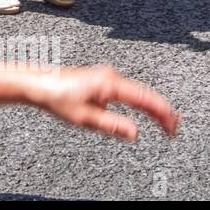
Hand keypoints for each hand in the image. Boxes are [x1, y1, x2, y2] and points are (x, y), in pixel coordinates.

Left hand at [26, 66, 181, 140]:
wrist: (36, 83)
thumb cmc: (55, 97)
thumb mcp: (84, 118)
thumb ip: (112, 125)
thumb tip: (135, 134)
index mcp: (110, 83)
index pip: (146, 99)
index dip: (164, 114)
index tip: (173, 128)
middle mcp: (111, 76)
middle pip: (146, 94)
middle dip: (162, 112)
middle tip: (174, 130)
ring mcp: (106, 76)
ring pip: (138, 92)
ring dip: (151, 107)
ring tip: (164, 124)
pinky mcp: (101, 79)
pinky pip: (128, 91)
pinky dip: (139, 102)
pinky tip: (143, 112)